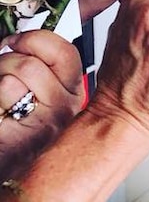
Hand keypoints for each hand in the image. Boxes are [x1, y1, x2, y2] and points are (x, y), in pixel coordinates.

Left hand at [0, 30, 84, 177]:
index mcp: (74, 94)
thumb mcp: (44, 99)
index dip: (35, 40)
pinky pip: (2, 93)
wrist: (13, 176)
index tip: (18, 41)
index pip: (64, 51)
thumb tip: (27, 40)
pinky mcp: (20, 135)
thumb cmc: (24, 140)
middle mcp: (64, 108)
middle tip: (1, 67)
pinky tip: (0, 116)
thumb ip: (46, 69)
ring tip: (0, 98)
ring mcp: (43, 123)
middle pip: (33, 60)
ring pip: (14, 75)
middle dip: (6, 59)